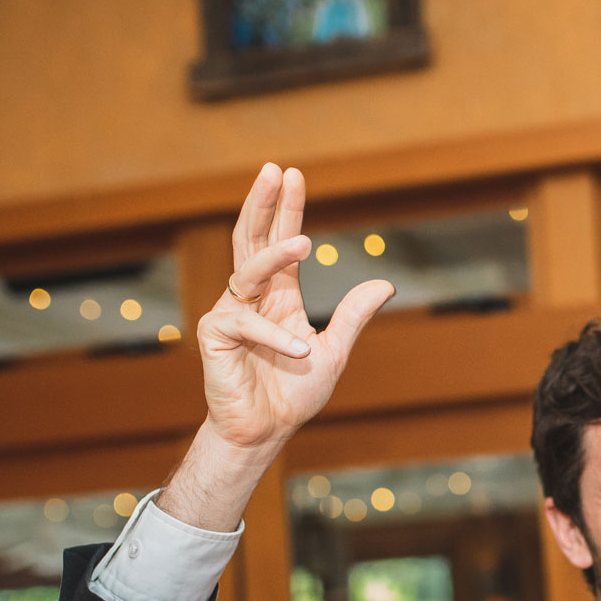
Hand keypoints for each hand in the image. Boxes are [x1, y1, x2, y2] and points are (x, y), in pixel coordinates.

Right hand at [196, 163, 395, 452]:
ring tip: (304, 241)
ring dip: (275, 253)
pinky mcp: (215, 334)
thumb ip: (353, 316)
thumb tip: (384, 284)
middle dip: (263, 203)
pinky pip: (247, 323)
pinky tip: (299, 352)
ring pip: (249, 268)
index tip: (293, 175)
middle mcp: (252, 296)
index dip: (287, 209)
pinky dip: (276, 337)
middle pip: (253, 238)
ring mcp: (230, 311)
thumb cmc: (293, 393)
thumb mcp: (334, 351)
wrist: (266, 431)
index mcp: (279, 295)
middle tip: (274, 170)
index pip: (281, 241)